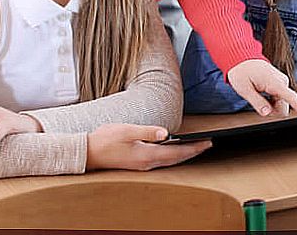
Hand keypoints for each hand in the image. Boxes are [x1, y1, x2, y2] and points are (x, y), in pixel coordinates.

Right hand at [86, 124, 210, 170]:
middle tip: (208, 144)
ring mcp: (143, 165)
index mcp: (146, 155)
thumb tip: (166, 133)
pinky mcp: (138, 164)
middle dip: (193, 152)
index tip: (208, 142)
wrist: (88, 152)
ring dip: (184, 154)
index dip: (194, 148)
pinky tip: (176, 149)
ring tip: (197, 146)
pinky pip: (162, 161)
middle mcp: (147, 163)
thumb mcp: (127, 131)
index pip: (177, 152)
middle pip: (176, 159)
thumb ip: (147, 131)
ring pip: (169, 161)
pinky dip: (173, 155)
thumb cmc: (105, 139)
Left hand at [227, 59, 296, 116]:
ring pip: (282, 104)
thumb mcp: (244, 89)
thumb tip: (266, 113)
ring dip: (271, 105)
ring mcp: (282, 82)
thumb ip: (257, 102)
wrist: (243, 58)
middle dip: (272, 110)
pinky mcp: (281, 83)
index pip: (290, 97)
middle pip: (284, 107)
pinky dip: (272, 100)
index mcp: (274, 82)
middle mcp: (282, 81)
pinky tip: (263, 93)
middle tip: (258, 102)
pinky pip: (280, 98)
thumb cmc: (242, 71)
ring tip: (259, 94)